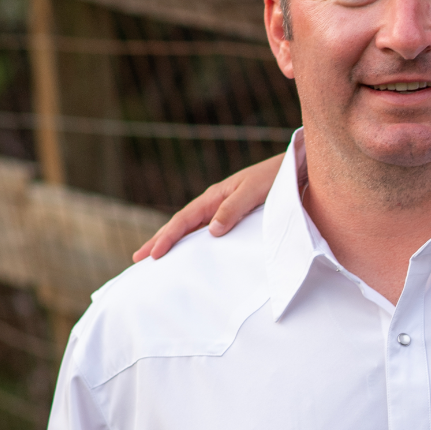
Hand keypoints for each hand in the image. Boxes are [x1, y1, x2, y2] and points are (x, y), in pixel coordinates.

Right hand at [133, 154, 284, 261]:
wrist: (292, 170)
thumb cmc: (273, 179)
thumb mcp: (253, 192)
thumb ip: (233, 210)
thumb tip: (211, 232)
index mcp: (213, 197)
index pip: (183, 220)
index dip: (167, 238)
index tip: (153, 255)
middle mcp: (212, 203)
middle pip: (180, 225)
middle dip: (159, 241)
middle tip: (138, 259)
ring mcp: (220, 210)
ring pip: (191, 229)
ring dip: (173, 243)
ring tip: (156, 258)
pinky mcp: (231, 217)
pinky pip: (206, 231)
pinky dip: (193, 242)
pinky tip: (190, 253)